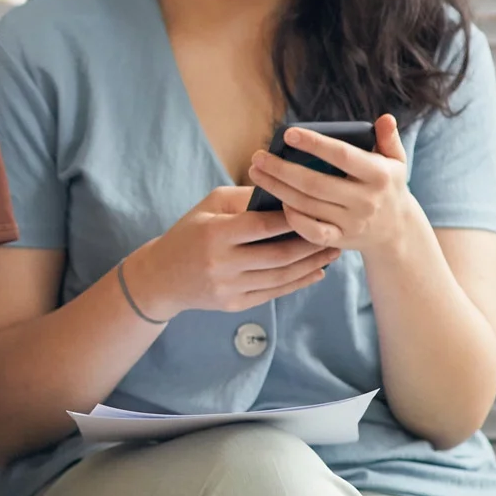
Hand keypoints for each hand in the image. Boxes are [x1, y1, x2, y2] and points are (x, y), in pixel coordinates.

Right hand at [127, 186, 341, 317]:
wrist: (161, 277)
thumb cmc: (188, 233)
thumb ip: (245, 197)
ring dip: (311, 265)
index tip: (314, 208)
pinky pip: (273, 294)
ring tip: (332, 252)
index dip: (291, 218)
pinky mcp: (234, 304)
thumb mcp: (208, 206)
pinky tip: (316, 272)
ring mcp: (229, 287)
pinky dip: (298, 283)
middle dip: (311, 244)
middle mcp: (222, 263)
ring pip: (281, 277)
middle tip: (333, 232)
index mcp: (215, 234)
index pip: (262, 226)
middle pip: (278, 255)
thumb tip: (284, 191)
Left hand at [246, 116, 421, 254]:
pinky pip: (311, 232)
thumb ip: (388, 139)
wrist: (396, 231)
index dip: (314, 144)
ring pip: (307, 205)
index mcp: (379, 175)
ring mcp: (353, 222)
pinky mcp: (341, 240)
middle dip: (281, 169)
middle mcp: (366, 200)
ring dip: (278, 189)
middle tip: (258, 157)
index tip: (288, 133)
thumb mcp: (396, 162)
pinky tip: (277, 203)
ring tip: (257, 173)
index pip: (342, 155)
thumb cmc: (388, 187)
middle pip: (315, 183)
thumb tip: (385, 118)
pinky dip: (293, 219)